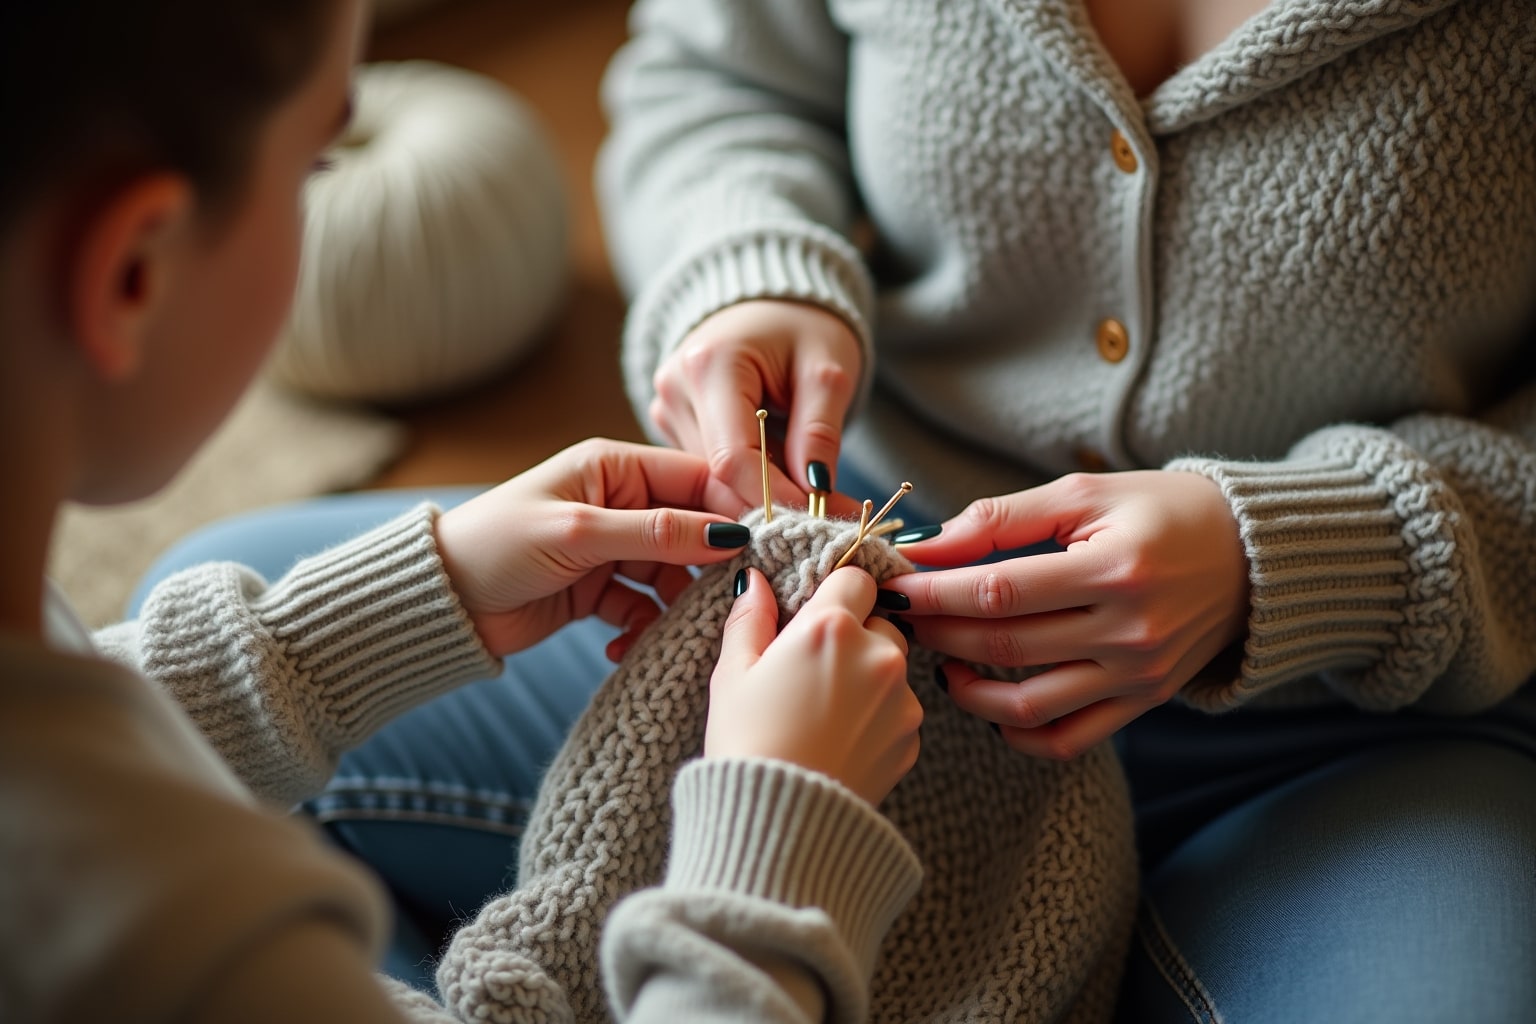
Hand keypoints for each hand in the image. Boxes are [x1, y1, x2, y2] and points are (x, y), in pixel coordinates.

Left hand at [434, 439, 751, 658]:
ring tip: (682, 632)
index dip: (734, 509)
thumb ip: (656, 532)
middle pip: (691, 529)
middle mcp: (618, 502)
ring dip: (678, 605)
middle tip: (735, 597)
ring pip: (671, 574)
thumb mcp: (580, 532)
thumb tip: (727, 534)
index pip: (696, 479)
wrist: (440, 603)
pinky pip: (643, 607)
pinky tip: (627, 647)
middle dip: (711, 565)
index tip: (769, 542)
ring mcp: (611, 547)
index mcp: (613, 467)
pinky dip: (643, 628)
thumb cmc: (496, 546)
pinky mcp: (599, 589)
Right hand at [650, 300, 863, 513]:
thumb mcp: (826, 373)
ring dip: (763, 489)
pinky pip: (710, 465)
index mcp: (709, 365)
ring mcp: (667, 405)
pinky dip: (750, 475)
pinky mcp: (672, 419)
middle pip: (719, 472)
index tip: (817, 519)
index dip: (774, 496)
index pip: (732, 457)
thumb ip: (819, 433)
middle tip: (830, 515)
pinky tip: (782, 467)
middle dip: (774, 498)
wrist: (772, 303)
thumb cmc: (804, 327)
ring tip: (814, 486)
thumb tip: (816, 495)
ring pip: (714, 476)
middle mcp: (675, 387)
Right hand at [706, 566, 920, 805]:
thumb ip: (750, 619)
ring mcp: (901, 699)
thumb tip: (756, 582)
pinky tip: (838, 741)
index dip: (834, 593)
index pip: (855, 578)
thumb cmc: (747, 745)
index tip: (816, 616)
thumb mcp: (732, 675)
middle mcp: (877, 655)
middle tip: (813, 672)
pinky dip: (876, 719)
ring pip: (891, 669)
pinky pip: (897, 711)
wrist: (780, 823)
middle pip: (880, 622)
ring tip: (823, 714)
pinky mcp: (912, 739)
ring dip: (867, 678)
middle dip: (854, 637)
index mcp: (830, 627)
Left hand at [883, 471, 1248, 759]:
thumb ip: (1004, 518)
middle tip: (903, 616)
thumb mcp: (1087, 494)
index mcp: (1113, 569)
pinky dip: (1017, 732)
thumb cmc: (1162, 512)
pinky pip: (1066, 740)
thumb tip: (933, 545)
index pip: (999, 592)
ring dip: (965, 689)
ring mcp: (1137, 676)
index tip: (895, 585)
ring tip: (938, 657)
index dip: (936, 593)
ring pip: (1027, 705)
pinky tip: (987, 701)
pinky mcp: (1142, 703)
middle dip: (937, 632)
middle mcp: (1128, 631)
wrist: (1255, 557)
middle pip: (1003, 646)